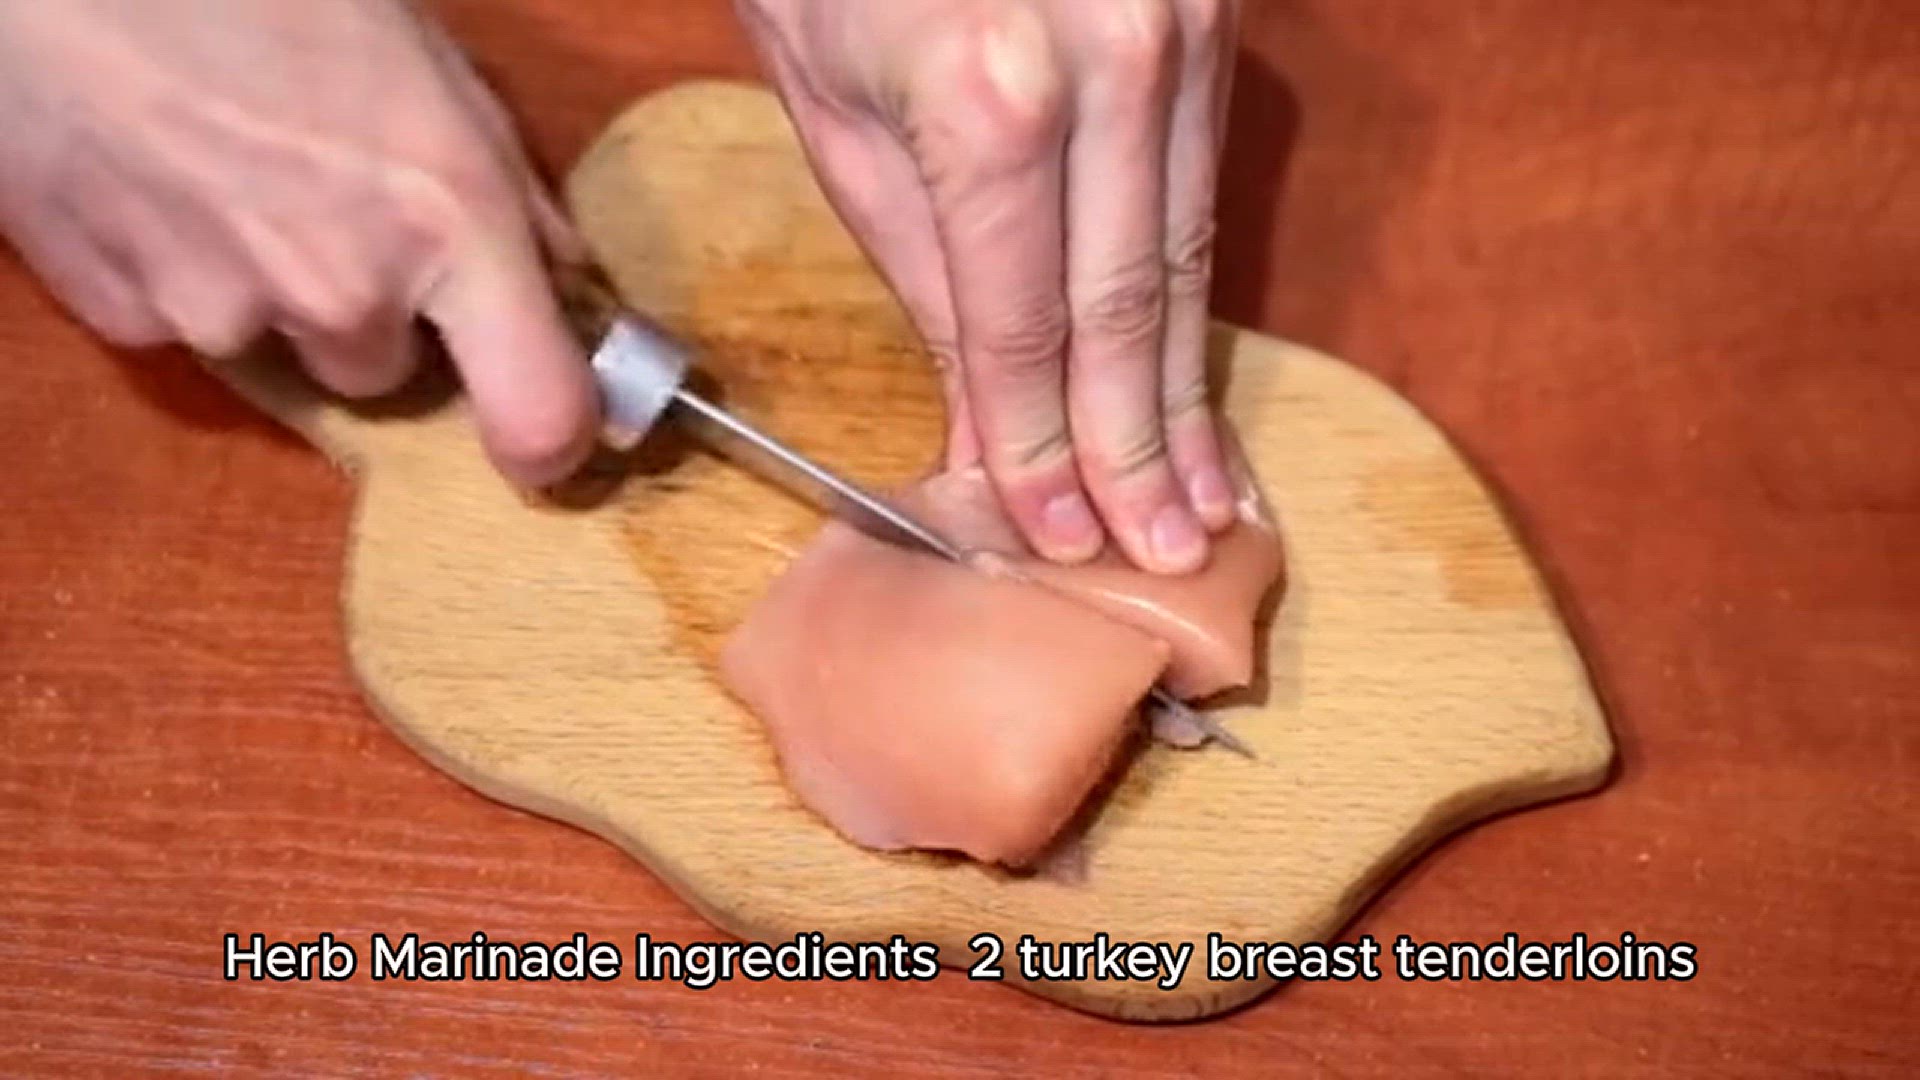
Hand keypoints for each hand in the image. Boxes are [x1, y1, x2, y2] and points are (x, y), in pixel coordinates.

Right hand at [0, 0, 596, 486]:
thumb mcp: (428, 65)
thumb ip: (505, 188)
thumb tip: (561, 280)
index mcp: (447, 220)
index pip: (538, 414)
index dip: (551, 441)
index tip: (546, 441)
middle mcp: (344, 291)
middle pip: (385, 373)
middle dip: (373, 312)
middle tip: (329, 207)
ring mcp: (225, 313)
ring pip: (283, 353)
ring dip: (272, 293)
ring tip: (231, 178)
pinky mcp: (124, 317)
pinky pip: (182, 330)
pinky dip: (179, 276)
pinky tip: (159, 185)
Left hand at [737, 0, 1239, 572]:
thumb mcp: (835, 106)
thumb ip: (924, 266)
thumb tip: (985, 417)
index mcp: (991, 99)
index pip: (1024, 325)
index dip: (1041, 445)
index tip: (1054, 534)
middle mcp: (1114, 64)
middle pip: (1131, 306)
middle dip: (1140, 449)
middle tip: (1164, 556)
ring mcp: (1185, 26)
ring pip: (1190, 252)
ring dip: (1192, 388)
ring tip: (1205, 498)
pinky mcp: (1221, 8)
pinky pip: (1208, 182)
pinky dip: (1198, 288)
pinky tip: (1200, 367)